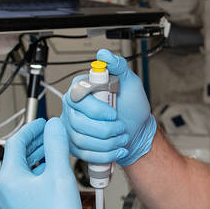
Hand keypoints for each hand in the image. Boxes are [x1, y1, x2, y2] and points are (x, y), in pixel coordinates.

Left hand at [0, 117, 87, 208]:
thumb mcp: (59, 175)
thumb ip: (56, 146)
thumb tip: (54, 126)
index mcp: (9, 177)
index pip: (16, 142)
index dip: (31, 129)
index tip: (43, 123)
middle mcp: (6, 190)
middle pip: (18, 156)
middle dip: (36, 143)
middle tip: (52, 135)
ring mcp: (12, 203)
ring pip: (24, 171)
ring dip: (39, 158)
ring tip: (56, 152)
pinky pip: (28, 185)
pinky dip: (39, 174)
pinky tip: (55, 176)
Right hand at [62, 49, 156, 165]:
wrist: (137, 130)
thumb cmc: (132, 106)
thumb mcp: (130, 82)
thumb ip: (118, 66)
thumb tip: (104, 54)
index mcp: (81, 89)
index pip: (77, 98)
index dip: (96, 109)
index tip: (113, 113)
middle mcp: (72, 108)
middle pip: (78, 122)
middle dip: (106, 129)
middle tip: (121, 127)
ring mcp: (72, 127)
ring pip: (83, 140)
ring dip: (108, 142)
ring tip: (121, 137)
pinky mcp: (76, 146)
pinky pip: (85, 154)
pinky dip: (106, 154)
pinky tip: (117, 149)